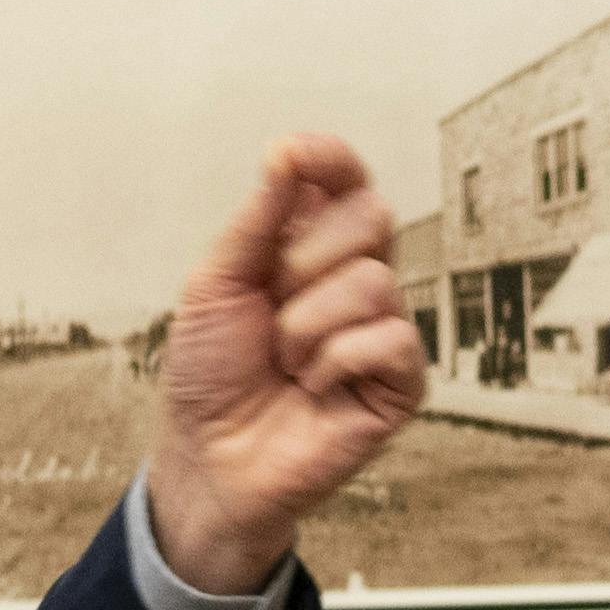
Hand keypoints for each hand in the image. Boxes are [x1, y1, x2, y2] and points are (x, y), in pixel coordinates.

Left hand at [148, 133, 426, 592]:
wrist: (208, 456)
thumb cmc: (210, 375)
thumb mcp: (215, 285)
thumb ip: (256, 221)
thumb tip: (286, 153)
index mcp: (313, 249)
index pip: (346, 182)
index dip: (330, 159)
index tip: (292, 156)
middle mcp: (355, 282)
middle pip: (372, 216)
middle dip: (306, 259)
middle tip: (272, 307)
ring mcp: (382, 332)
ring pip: (374, 282)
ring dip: (307, 326)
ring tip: (286, 363)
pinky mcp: (400, 385)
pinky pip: (391, 339)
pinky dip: (337, 361)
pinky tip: (314, 388)